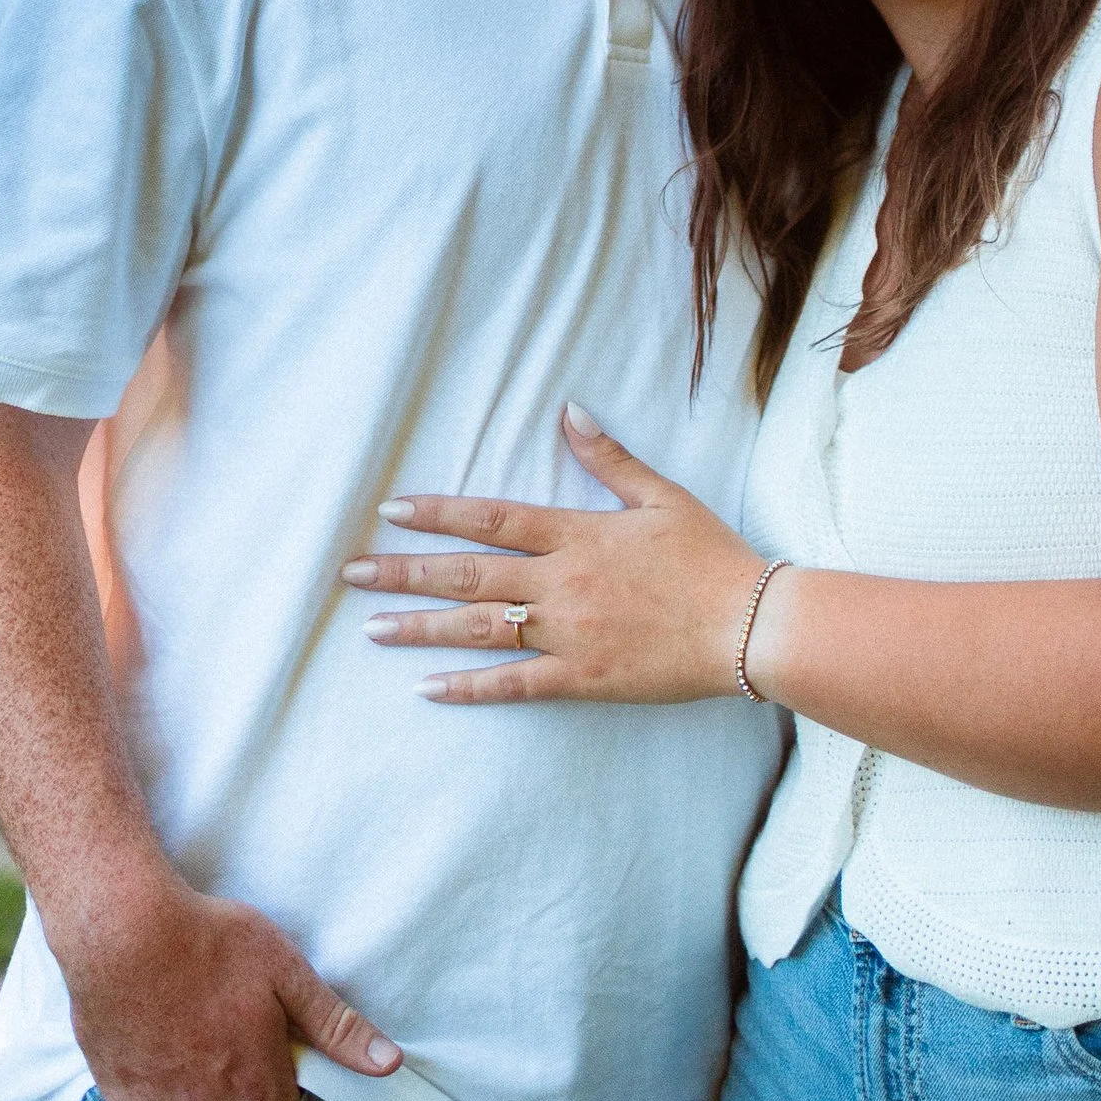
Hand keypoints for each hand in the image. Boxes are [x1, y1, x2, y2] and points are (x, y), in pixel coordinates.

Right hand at [48, 862, 399, 1100]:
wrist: (122, 930)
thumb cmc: (208, 943)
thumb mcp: (285, 972)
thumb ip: (334, 1026)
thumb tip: (387, 1064)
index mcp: (253, 1084)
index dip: (281, 1084)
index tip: (271, 1051)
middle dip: (243, 1098)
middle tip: (231, 1041)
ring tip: (197, 1049)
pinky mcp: (118, 1096)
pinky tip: (162, 1059)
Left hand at [343, 404, 765, 704]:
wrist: (750, 626)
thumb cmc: (711, 557)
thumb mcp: (662, 496)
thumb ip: (609, 457)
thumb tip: (569, 411)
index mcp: (578, 534)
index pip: (492, 517)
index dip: (438, 513)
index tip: (391, 510)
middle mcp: (562, 583)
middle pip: (468, 574)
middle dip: (405, 572)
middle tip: (350, 572)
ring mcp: (569, 634)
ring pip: (479, 629)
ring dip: (421, 628)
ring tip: (372, 628)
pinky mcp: (582, 678)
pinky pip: (514, 685)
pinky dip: (469, 687)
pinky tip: (427, 689)